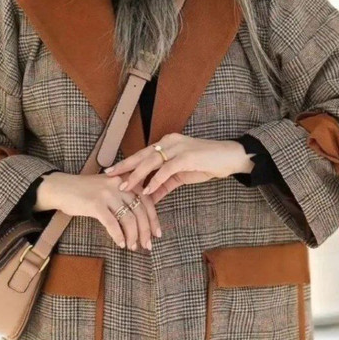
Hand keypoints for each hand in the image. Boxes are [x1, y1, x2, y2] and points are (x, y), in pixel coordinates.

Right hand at [37, 171, 161, 250]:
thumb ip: (125, 197)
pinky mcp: (95, 204)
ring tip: (132, 246)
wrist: (61, 187)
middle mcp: (119, 184)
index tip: (157, 233)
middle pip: (140, 211)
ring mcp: (107, 194)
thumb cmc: (86, 191)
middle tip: (147, 245)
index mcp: (125, 180)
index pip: (146, 200)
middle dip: (145, 231)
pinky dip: (118, 236)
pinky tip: (120, 244)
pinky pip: (112, 224)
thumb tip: (141, 219)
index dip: (153, 218)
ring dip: (133, 236)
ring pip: (128, 218)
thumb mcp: (109, 188)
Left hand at [103, 134, 251, 203]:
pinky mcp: (187, 156)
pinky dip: (156, 180)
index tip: (112, 173)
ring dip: (137, 175)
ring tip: (125, 187)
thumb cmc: (206, 164)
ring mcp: (178, 148)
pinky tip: (147, 190)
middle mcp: (170, 142)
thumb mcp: (181, 176)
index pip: (142, 154)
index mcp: (167, 143)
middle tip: (109, 176)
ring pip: (151, 161)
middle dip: (124, 166)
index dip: (127, 164)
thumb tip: (148, 197)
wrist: (230, 158)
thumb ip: (164, 184)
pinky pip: (167, 169)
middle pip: (142, 155)